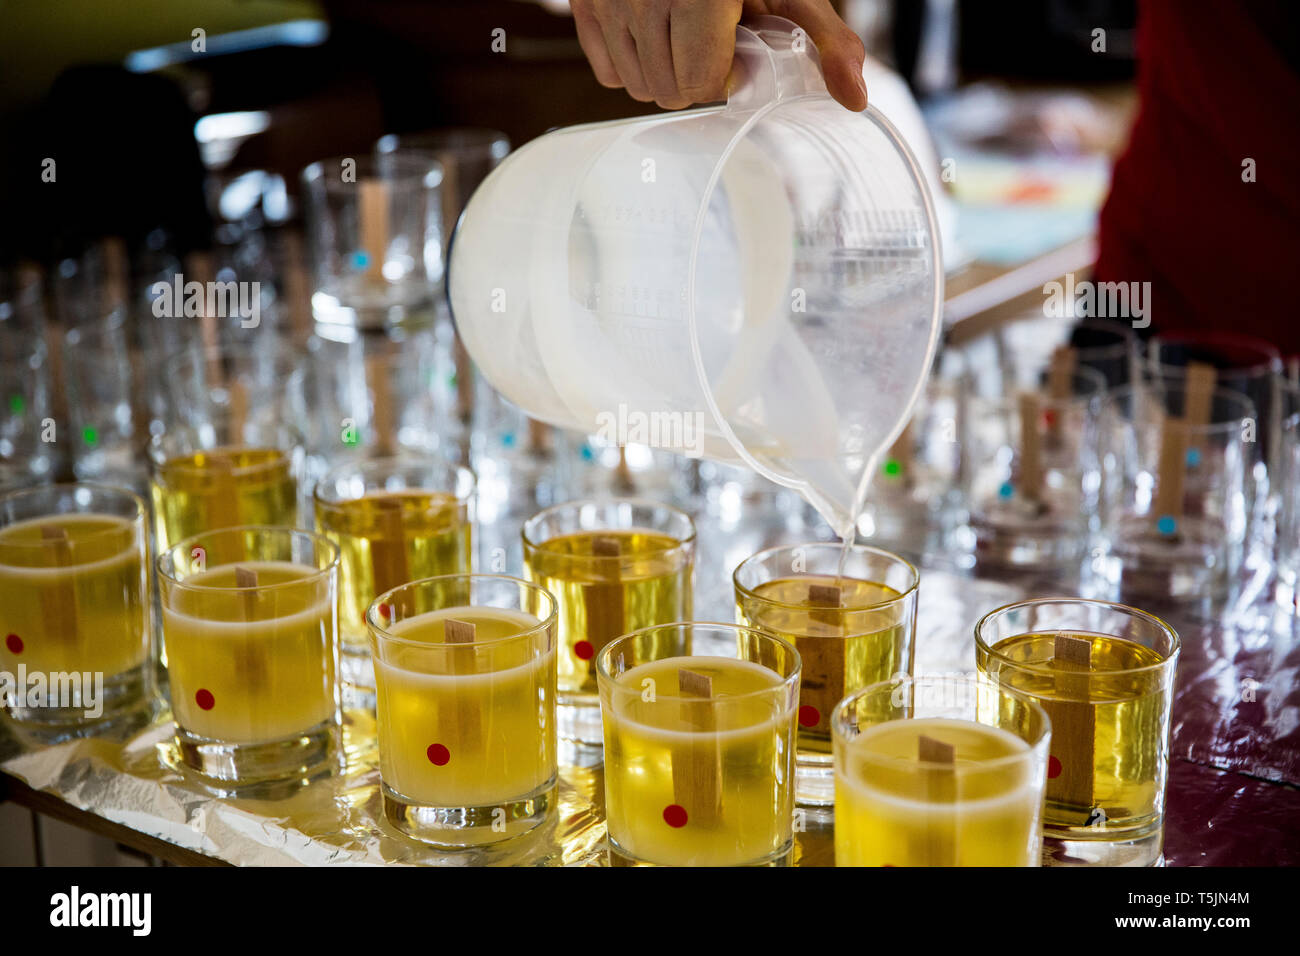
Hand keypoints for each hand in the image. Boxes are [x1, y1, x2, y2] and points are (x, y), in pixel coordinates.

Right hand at [570, 0, 866, 111]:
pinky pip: (605, 70)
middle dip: (696, 77)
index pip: (699, 83)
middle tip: (713, 40)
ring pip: (635, 87)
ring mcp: (610, 0)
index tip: (738, 47)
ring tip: (686, 34)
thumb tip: (854, 98)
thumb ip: (825, 40)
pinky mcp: (586, 2)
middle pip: (667, 92)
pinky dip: (631, 63)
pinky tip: (655, 35)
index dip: (725, 75)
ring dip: (665, 73)